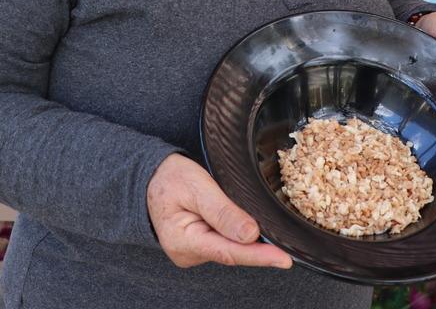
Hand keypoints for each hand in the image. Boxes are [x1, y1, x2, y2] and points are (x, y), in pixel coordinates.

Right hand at [147, 154, 290, 269]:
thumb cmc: (169, 178)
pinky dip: (238, 235)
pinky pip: (225, 243)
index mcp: (182, 240)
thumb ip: (222, 211)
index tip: (284, 259)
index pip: (228, 252)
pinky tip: (246, 225)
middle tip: (283, 237)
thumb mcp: (196, 186)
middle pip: (232, 253)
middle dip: (258, 246)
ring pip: (230, 248)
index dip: (259, 255)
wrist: (151, 177)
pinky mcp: (200, 247)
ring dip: (247, 238)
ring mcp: (193, 253)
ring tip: (254, 219)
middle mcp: (187, 253)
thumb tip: (250, 234)